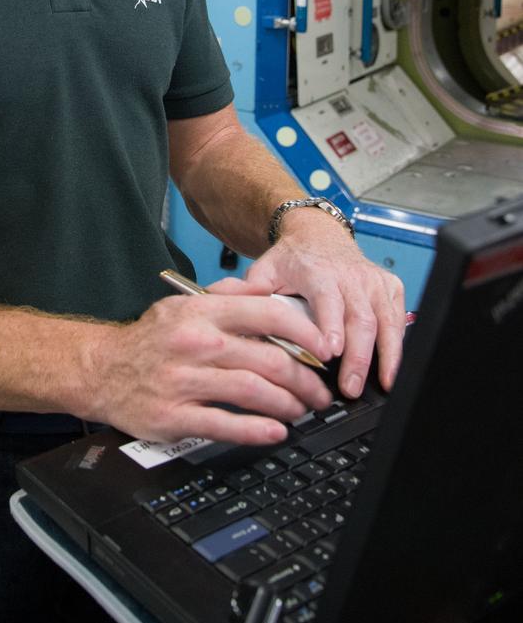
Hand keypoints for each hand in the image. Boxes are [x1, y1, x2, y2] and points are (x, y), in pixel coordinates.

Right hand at [86, 278, 331, 445]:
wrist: (100, 369)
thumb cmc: (149, 339)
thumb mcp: (183, 305)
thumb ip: (226, 299)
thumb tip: (270, 296)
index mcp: (201, 311)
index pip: (266, 314)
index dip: (305, 332)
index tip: (325, 347)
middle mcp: (196, 343)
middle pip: (268, 360)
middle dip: (306, 380)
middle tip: (320, 391)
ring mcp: (184, 380)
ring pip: (253, 393)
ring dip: (288, 405)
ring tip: (302, 410)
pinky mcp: (174, 416)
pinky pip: (225, 424)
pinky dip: (257, 430)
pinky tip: (276, 431)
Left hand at [244, 210, 405, 397]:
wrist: (318, 233)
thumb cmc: (293, 258)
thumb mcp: (265, 269)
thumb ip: (248, 290)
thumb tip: (223, 303)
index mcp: (317, 273)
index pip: (327, 300)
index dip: (331, 326)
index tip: (330, 352)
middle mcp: (349, 276)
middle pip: (360, 319)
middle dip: (359, 357)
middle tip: (350, 388)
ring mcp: (372, 282)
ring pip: (385, 320)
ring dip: (385, 355)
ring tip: (382, 385)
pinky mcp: (389, 287)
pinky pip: (399, 317)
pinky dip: (399, 344)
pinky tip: (394, 368)